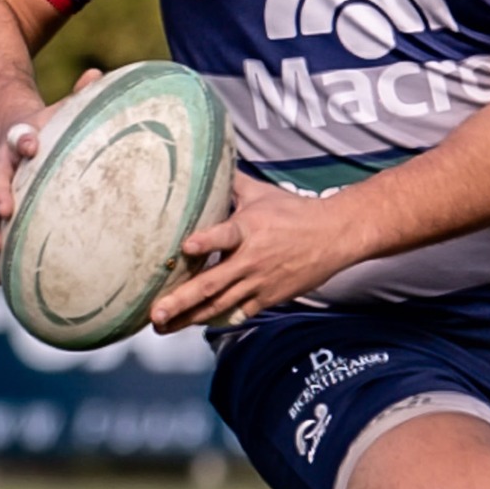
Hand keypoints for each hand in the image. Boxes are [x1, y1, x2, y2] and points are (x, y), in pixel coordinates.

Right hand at [0, 68, 103, 277]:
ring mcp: (0, 193)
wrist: (10, 133)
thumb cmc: (45, 125)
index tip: (31, 144)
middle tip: (4, 210)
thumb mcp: (61, 108)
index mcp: (20, 141)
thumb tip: (99, 74)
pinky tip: (1, 283)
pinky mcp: (2, 214)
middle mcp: (4, 168)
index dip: (24, 140)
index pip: (19, 138)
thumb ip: (78, 95)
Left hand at [150, 174, 356, 331]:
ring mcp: (258, 282)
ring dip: (189, 317)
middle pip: (212, 283)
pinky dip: (215, 320)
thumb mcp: (261, 193)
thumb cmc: (294, 212)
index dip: (206, 241)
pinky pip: (237, 313)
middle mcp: (251, 259)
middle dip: (181, 300)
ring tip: (162, 327)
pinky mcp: (267, 298)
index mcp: (248, 229)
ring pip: (218, 305)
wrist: (334, 236)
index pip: (225, 235)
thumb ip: (231, 183)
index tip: (186, 246)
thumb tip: (208, 162)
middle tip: (155, 312)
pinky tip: (191, 326)